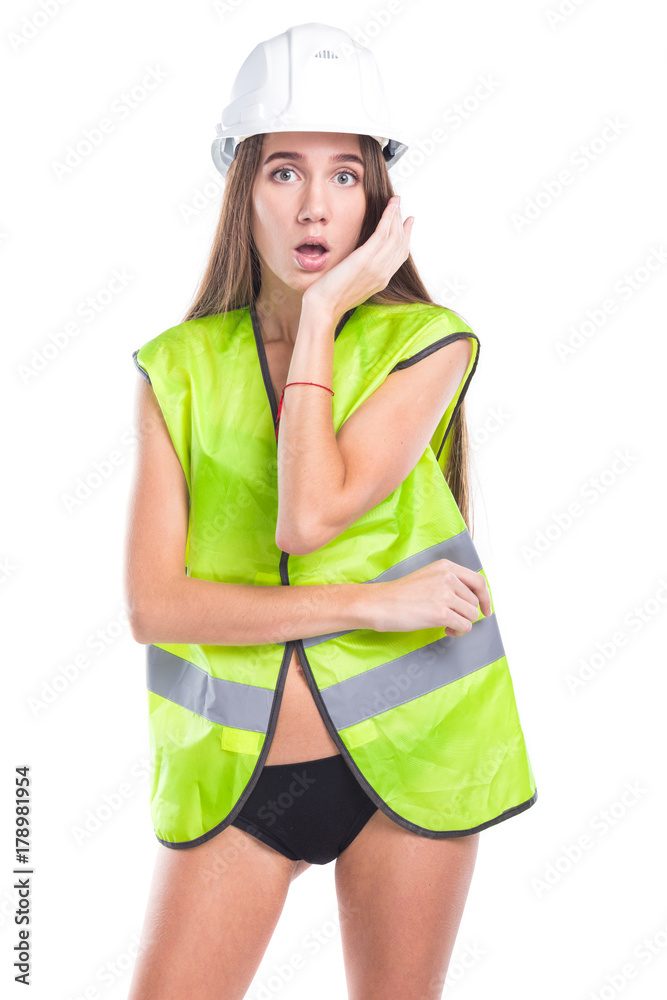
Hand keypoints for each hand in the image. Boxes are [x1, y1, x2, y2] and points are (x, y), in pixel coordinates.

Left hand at [302, 195, 414, 320]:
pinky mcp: (365, 259)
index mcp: (381, 281)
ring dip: (396, 215)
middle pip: (400, 244)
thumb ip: (361, 273)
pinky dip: (389, 217)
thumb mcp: (352, 284)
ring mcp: (376, 267)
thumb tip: (359, 261)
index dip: (406, 237)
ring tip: (396, 201)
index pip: (400, 255)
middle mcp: (383, 274)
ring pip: (394, 236)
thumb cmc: (330, 298)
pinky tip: (390, 206)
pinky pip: (383, 234)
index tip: (407, 222)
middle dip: (402, 222)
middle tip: (400, 206)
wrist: (323, 308)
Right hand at [368, 559, 491, 635]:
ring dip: (462, 623)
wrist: (380, 604)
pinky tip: (446, 630)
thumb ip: (449, 582)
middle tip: (453, 620)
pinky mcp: (441, 613)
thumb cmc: (400, 594)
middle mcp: (448, 578)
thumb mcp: (428, 577)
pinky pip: (464, 626)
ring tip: (447, 625)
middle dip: (467, 614)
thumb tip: (469, 599)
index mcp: (446, 567)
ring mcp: (445, 595)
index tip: (485, 609)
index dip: (485, 598)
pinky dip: (458, 631)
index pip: (478, 581)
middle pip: (475, 601)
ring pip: (471, 615)